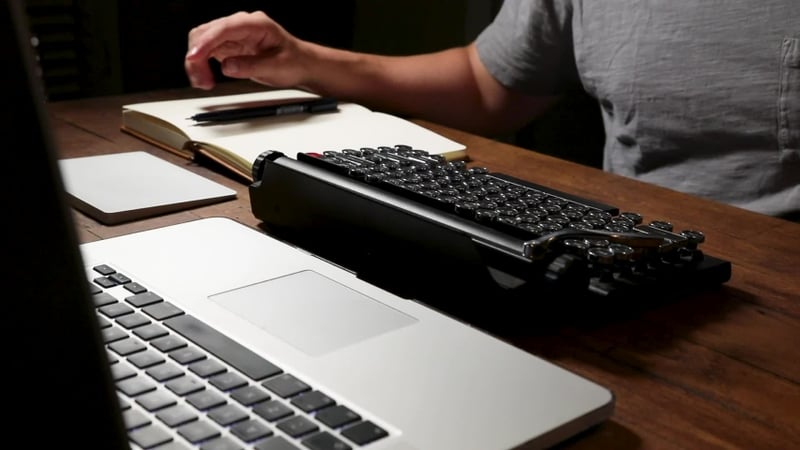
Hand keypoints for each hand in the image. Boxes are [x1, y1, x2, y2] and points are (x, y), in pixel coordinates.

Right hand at [185, 11, 309, 89]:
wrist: (300, 64)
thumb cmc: (293, 61)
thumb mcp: (277, 67)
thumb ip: (252, 66)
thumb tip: (227, 66)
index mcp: (255, 24)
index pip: (223, 29)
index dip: (206, 42)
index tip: (194, 57)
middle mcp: (240, 25)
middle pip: (205, 33)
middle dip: (197, 56)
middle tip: (203, 81)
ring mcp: (232, 34)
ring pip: (201, 42)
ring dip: (196, 62)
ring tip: (204, 83)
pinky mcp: (228, 46)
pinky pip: (206, 51)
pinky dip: (201, 65)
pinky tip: (205, 78)